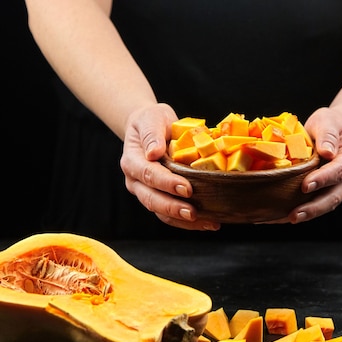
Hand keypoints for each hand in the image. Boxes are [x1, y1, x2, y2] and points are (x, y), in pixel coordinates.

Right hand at [119, 103, 220, 230]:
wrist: (151, 128)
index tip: (186, 188)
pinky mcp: (159, 199)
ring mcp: (146, 193)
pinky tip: (209, 223)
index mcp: (132, 161)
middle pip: (151, 199)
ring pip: (161, 212)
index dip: (166, 183)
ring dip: (183, 221)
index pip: (148, 175)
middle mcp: (136, 181)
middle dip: (173, 208)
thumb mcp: (152, 118)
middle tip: (193, 212)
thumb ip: (152, 133)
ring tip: (208, 223)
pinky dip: (189, 222)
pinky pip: (172, 216)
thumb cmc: (153, 121)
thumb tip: (154, 152)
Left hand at [271, 106, 341, 223]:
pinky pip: (313, 205)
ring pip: (324, 206)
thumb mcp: (328, 120)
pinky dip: (298, 212)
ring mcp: (336, 188)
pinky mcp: (323, 193)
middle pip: (334, 197)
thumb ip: (328, 134)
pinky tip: (279, 217)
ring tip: (286, 220)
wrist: (335, 131)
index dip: (324, 180)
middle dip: (314, 208)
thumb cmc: (331, 124)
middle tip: (295, 214)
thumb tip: (326, 152)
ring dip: (306, 215)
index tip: (306, 186)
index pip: (340, 171)